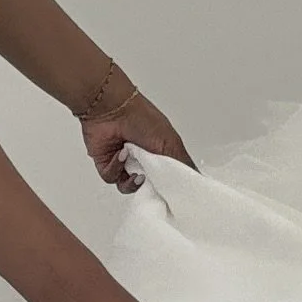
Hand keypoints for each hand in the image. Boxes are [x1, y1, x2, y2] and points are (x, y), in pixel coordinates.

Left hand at [79, 83, 194, 189]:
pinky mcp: (107, 166)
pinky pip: (112, 179)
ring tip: (136, 169)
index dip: (168, 187)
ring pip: (130, 187)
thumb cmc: (142, 119)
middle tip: (152, 179)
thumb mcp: (171, 143)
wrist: (112, 110)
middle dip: (150, 186)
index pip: (167, 179)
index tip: (170, 191)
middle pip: (149, 187)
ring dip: (132, 180)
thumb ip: (183, 165)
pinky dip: (116, 168)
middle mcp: (143, 161)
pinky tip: (120, 155)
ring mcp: (125, 164)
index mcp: (161, 155)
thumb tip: (194, 181)